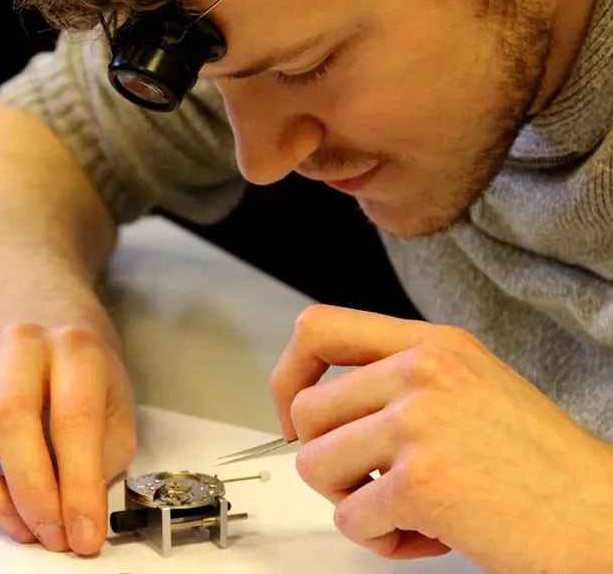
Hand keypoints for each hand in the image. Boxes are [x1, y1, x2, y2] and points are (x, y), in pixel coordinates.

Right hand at [0, 323, 136, 554]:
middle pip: (8, 415)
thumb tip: (76, 522)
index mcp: (76, 348)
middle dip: (30, 491)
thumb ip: (99, 463)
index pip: (74, 416)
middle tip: (48, 536)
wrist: (48, 343)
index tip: (84, 535)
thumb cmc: (85, 388)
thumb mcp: (114, 419)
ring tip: (16, 525)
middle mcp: (21, 341)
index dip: (78, 484)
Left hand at [270, 304, 612, 572]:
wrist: (602, 517)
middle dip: (327, 460)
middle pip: (307, 412)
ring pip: (315, 465)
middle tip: (368, 483)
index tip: (295, 418)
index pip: (317, 330)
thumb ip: (400, 382)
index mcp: (431, 345)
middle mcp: (422, 373)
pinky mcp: (422, 482)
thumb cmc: (538, 463)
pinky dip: (381, 540)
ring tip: (401, 510)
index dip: (288, 377)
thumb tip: (322, 406)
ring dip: (350, 502)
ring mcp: (420, 424)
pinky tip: (425, 535)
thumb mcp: (469, 386)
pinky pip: (350, 519)